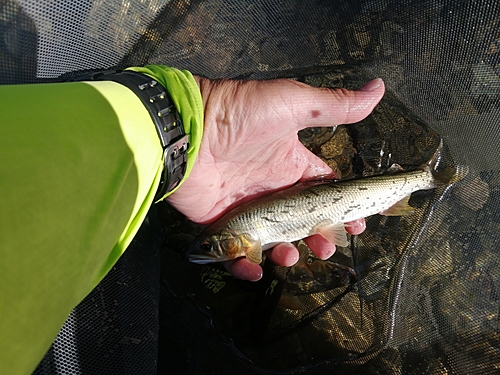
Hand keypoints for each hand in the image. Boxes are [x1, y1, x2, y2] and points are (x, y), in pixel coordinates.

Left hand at [167, 76, 384, 279]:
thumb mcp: (293, 103)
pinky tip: (257, 270)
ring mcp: (247, 208)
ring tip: (292, 255)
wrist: (188, 129)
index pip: (324, 190)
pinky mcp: (222, 224)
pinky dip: (247, 265)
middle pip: (303, 222)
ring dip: (289, 253)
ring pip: (275, 240)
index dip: (341, 208)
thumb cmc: (241, 114)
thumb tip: (378, 88)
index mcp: (292, 163)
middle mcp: (272, 188)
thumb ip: (335, 106)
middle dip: (320, 236)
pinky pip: (238, 251)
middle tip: (327, 246)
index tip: (358, 224)